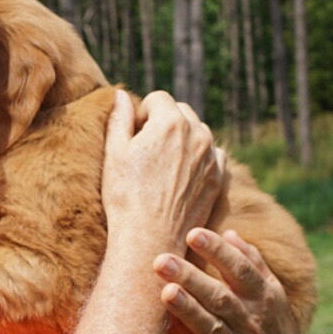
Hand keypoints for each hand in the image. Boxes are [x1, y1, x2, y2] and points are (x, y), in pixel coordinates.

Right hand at [98, 87, 230, 264]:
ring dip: (183, 140)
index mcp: (170, 121)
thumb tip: (121, 94)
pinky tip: (182, 177)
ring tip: (164, 168)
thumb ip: (119, 119)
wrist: (150, 239)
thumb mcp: (115, 155)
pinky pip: (212, 154)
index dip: (142, 115)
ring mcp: (211, 154)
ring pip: (198, 132)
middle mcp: (197, 131)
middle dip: (164, 124)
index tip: (134, 137)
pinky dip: (200, 158)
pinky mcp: (218, 177)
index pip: (158, 99)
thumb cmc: (126, 198)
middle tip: (147, 154)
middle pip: (181, 111)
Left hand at [154, 222, 304, 333]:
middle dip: (191, 278)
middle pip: (219, 296)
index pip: (239, 269)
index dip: (217, 251)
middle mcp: (250, 320)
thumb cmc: (271, 324)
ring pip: (210, 327)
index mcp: (262, 296)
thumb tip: (229, 233)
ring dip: (188, 311)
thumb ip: (252, 263)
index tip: (193, 234)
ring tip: (166, 293)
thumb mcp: (272, 293)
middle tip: (161, 261)